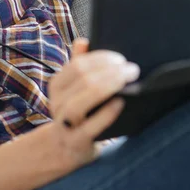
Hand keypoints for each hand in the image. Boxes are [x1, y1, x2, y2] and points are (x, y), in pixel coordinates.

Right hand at [47, 38, 139, 170]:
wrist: (64, 149)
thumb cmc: (77, 113)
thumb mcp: (74, 89)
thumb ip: (78, 65)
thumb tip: (84, 41)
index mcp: (57, 86)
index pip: (77, 65)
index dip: (100, 59)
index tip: (121, 59)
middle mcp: (57, 103)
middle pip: (81, 80)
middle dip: (109, 71)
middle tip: (132, 69)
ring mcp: (65, 124)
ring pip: (79, 103)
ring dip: (107, 87)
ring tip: (128, 81)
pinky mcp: (77, 142)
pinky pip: (90, 127)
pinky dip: (106, 114)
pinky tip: (121, 102)